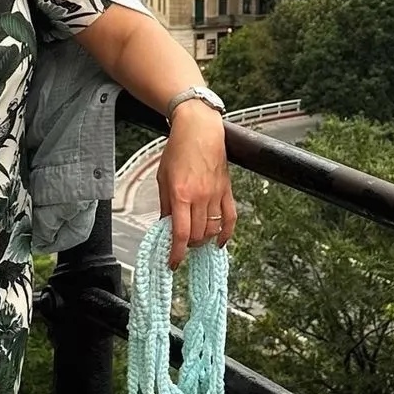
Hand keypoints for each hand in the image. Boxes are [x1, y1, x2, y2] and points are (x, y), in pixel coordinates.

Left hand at [157, 102, 234, 268]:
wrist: (199, 130)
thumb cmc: (178, 149)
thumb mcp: (162, 177)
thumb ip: (165, 204)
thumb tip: (165, 226)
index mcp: (181, 194)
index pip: (180, 233)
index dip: (176, 253)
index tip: (173, 263)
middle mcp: (200, 197)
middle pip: (197, 235)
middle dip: (188, 246)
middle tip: (180, 246)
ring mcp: (216, 195)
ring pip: (213, 230)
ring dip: (203, 240)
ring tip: (195, 241)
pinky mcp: (227, 191)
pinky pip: (230, 218)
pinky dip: (226, 234)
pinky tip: (219, 242)